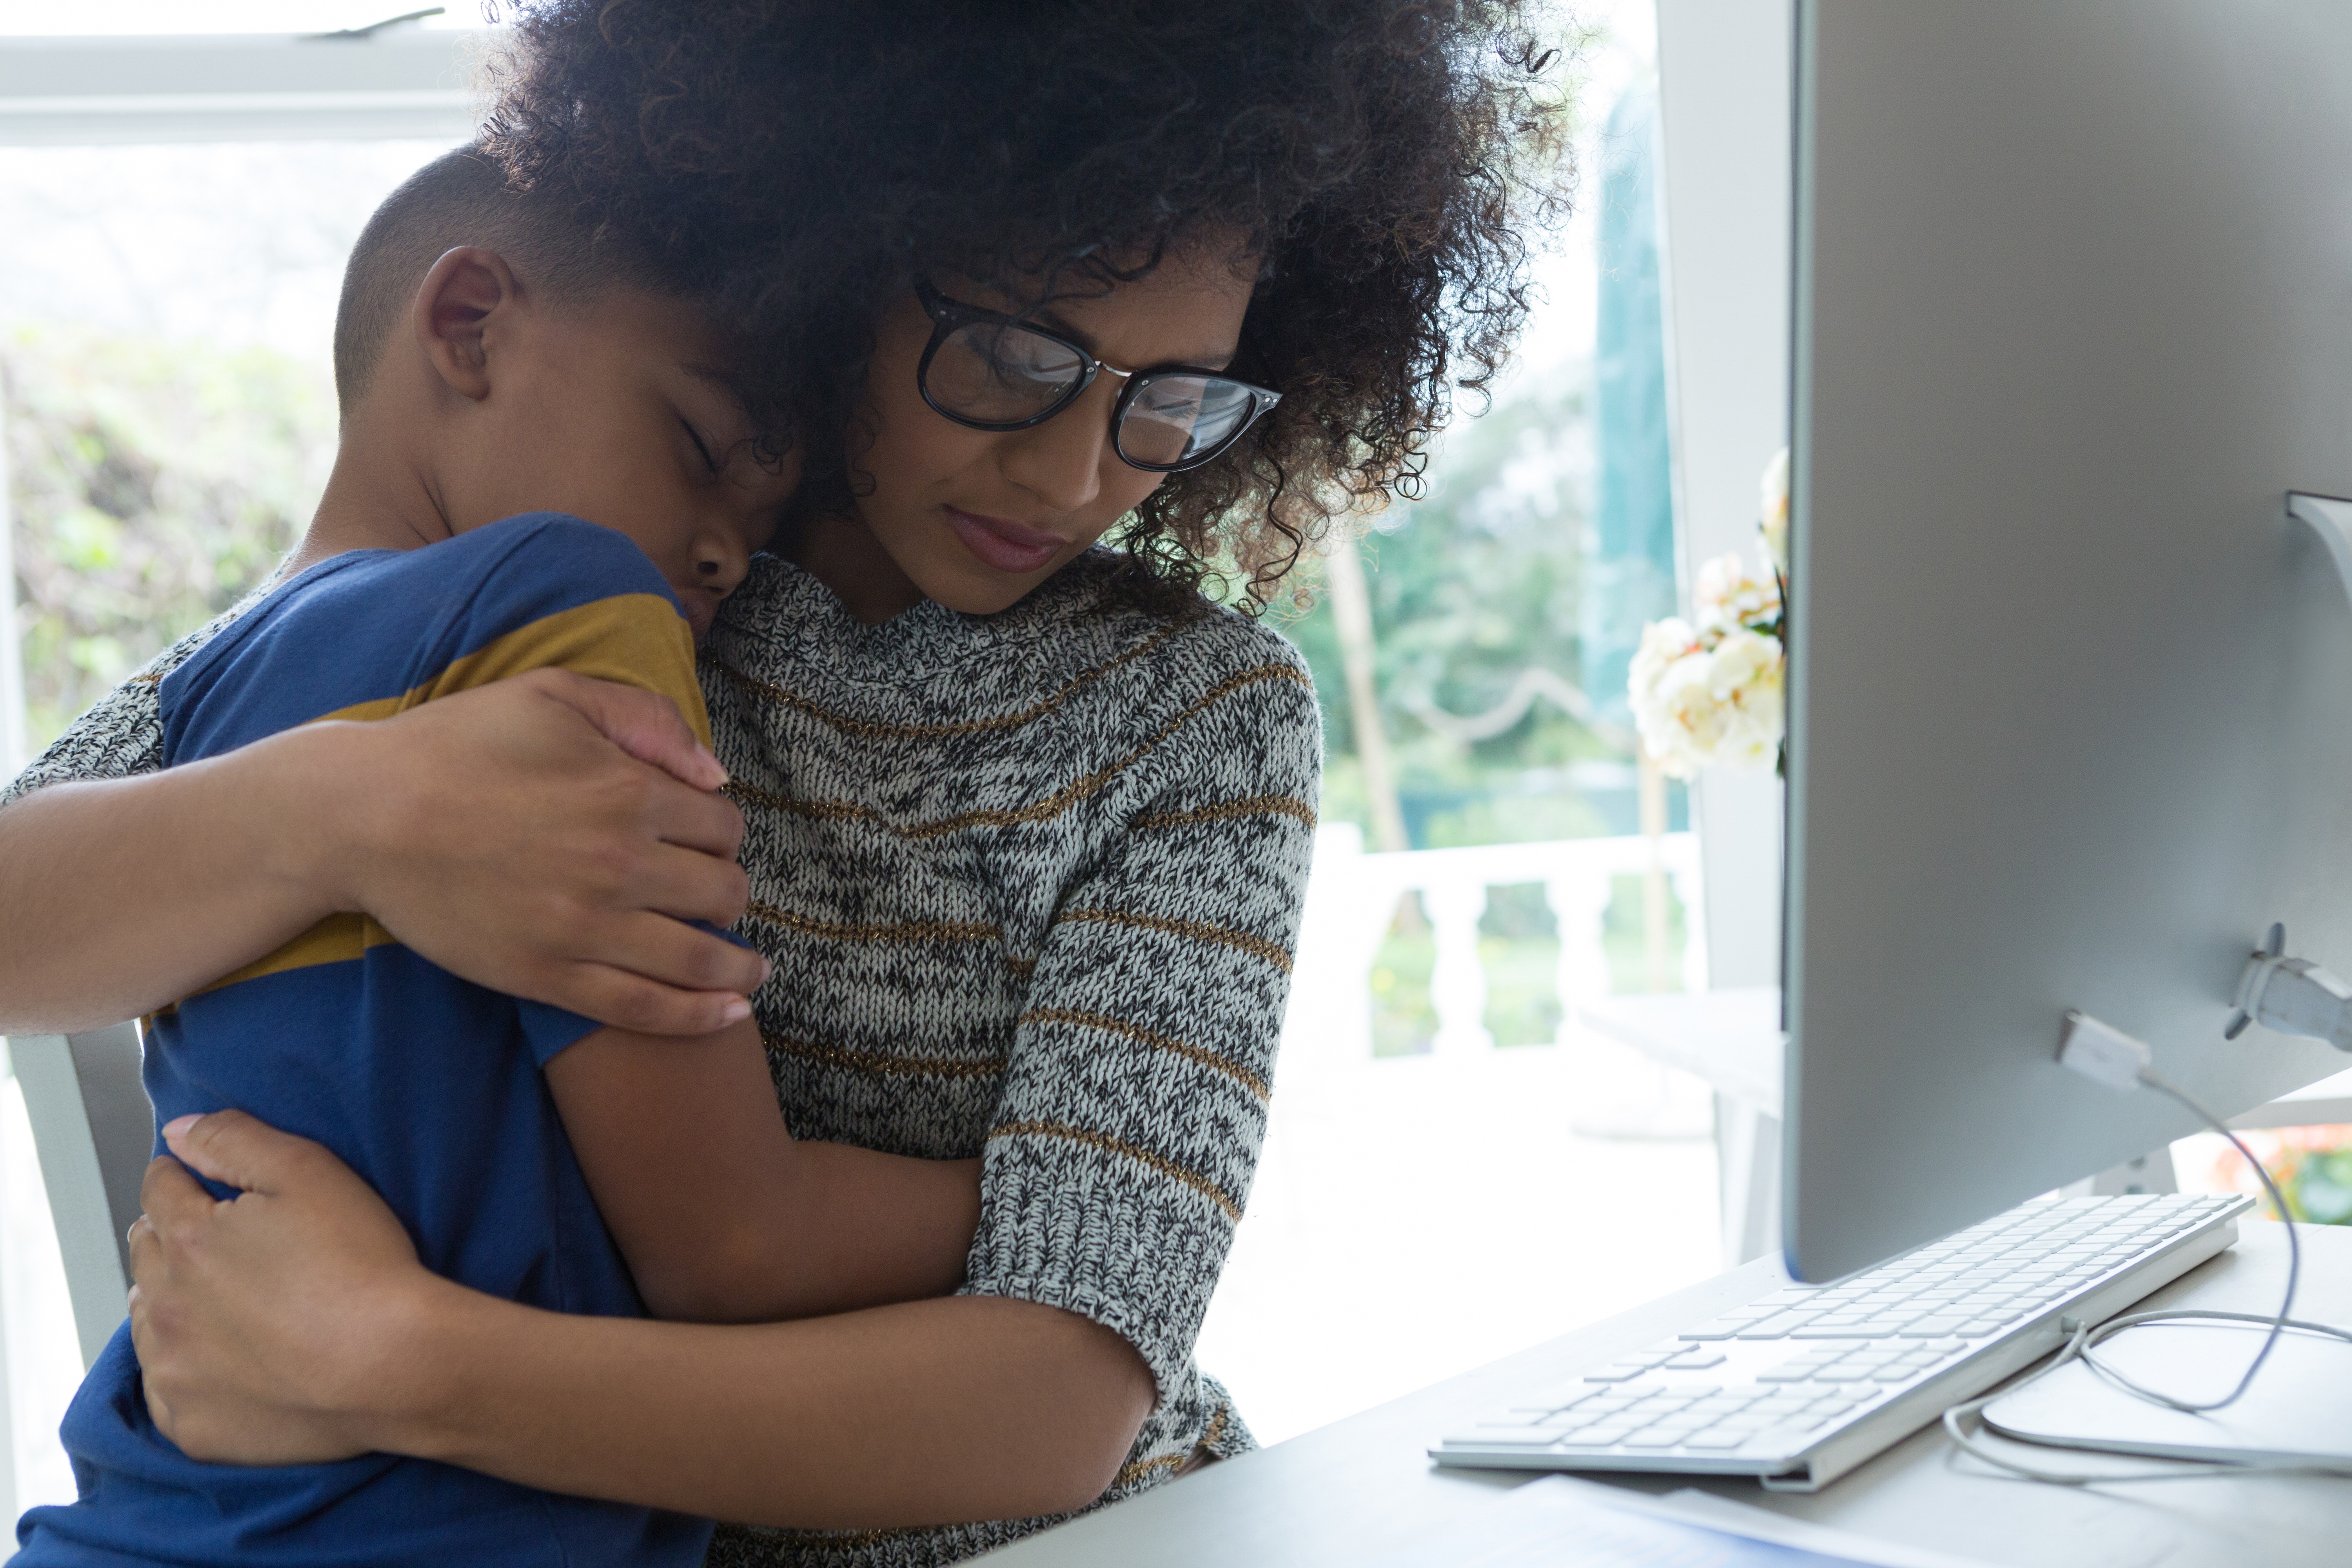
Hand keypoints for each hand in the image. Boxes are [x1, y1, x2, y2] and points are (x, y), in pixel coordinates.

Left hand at [129, 1111, 443, 1465]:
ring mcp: (174, 1373)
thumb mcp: (309, 1172)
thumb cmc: (361, 1264)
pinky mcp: (192, 1426)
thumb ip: (234, 1140)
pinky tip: (235, 1359)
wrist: (395, 1368)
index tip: (212, 1182)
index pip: (160, 1189)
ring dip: (175, 1302)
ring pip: (148, 1321)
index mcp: (187, 1239)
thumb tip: (177, 1133)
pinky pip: (168, 1390)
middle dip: (176, 1237)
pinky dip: (189, 1369)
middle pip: (147, 1253)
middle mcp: (164, 1307)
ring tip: (234, 1302)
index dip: (187, 1175)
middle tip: (232, 1243)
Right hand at [309, 669, 769, 1035]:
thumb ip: (645, 720)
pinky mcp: (548, 975)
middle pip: (723, 892)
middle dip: (731, 894)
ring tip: (753, 973)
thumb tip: (715, 773)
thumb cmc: (457, 745)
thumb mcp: (554, 694)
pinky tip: (731, 1015)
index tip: (707, 841)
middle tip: (715, 897)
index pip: (723, 824)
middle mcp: (620, 864)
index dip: (723, 832)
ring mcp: (585, 926)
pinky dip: (699, 1017)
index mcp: (628, 792)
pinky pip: (645, 1008)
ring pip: (699, 959)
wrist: (364, 813)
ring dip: (740, 969)